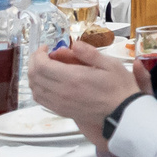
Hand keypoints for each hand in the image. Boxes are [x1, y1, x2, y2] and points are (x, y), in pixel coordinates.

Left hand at [28, 42, 144, 131]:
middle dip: (34, 62)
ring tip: (42, 66)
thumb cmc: (119, 88)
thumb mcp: (110, 64)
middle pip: (34, 76)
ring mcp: (60, 103)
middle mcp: (62, 92)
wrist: (122, 112)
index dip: (39, 54)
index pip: (42, 65)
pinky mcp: (61, 111)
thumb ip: (89, 53)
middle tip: (42, 54)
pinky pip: (40, 99)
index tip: (46, 47)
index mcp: (73, 78)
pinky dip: (37, 88)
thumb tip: (74, 44)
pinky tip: (45, 82)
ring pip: (34, 88)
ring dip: (34, 75)